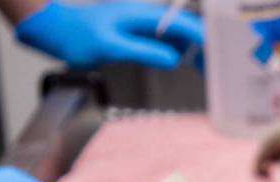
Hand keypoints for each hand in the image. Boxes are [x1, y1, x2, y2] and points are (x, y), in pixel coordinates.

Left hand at [15, 1, 203, 70]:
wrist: (57, 31)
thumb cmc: (78, 38)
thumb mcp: (110, 47)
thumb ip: (143, 51)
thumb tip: (173, 59)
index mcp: (142, 14)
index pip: (180, 23)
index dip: (202, 37)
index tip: (219, 51)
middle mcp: (147, 16)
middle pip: (185, 27)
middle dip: (206, 44)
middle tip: (222, 66)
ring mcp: (144, 24)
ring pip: (180, 34)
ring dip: (197, 49)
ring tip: (212, 68)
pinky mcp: (141, 34)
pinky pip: (169, 40)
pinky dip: (184, 52)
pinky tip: (193, 63)